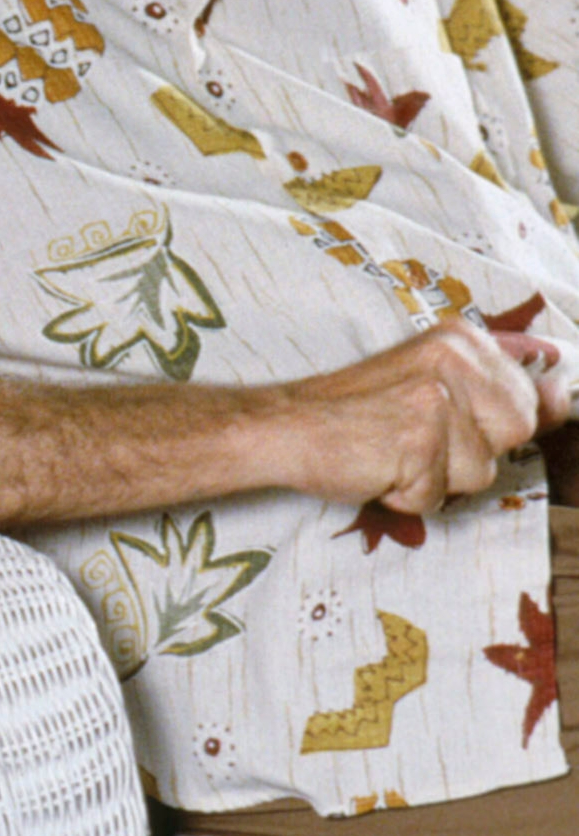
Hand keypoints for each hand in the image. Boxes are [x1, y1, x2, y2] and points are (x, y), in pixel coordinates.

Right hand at [282, 321, 569, 514]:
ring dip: (436, 479)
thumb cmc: (351, 411)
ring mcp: (436, 400)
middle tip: (415, 439)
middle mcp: (453, 360)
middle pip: (518, 432)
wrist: (284, 426)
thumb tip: (564, 395)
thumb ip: (497, 388)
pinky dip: (407, 495)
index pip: (531, 395)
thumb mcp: (430, 382)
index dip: (494, 424)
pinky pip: (439, 495)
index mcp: (460, 340)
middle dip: (472, 452)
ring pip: (481, 472)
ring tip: (393, 454)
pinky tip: (377, 467)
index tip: (447, 424)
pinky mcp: (417, 440)